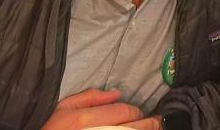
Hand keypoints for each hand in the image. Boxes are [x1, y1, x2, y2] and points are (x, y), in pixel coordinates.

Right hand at [41, 88, 160, 129]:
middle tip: (156, 122)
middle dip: (149, 124)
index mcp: (85, 120)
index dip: (136, 112)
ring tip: (153, 129)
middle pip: (135, 128)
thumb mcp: (63, 109)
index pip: (125, 112)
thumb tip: (116, 93)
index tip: (138, 114)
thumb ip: (89, 97)